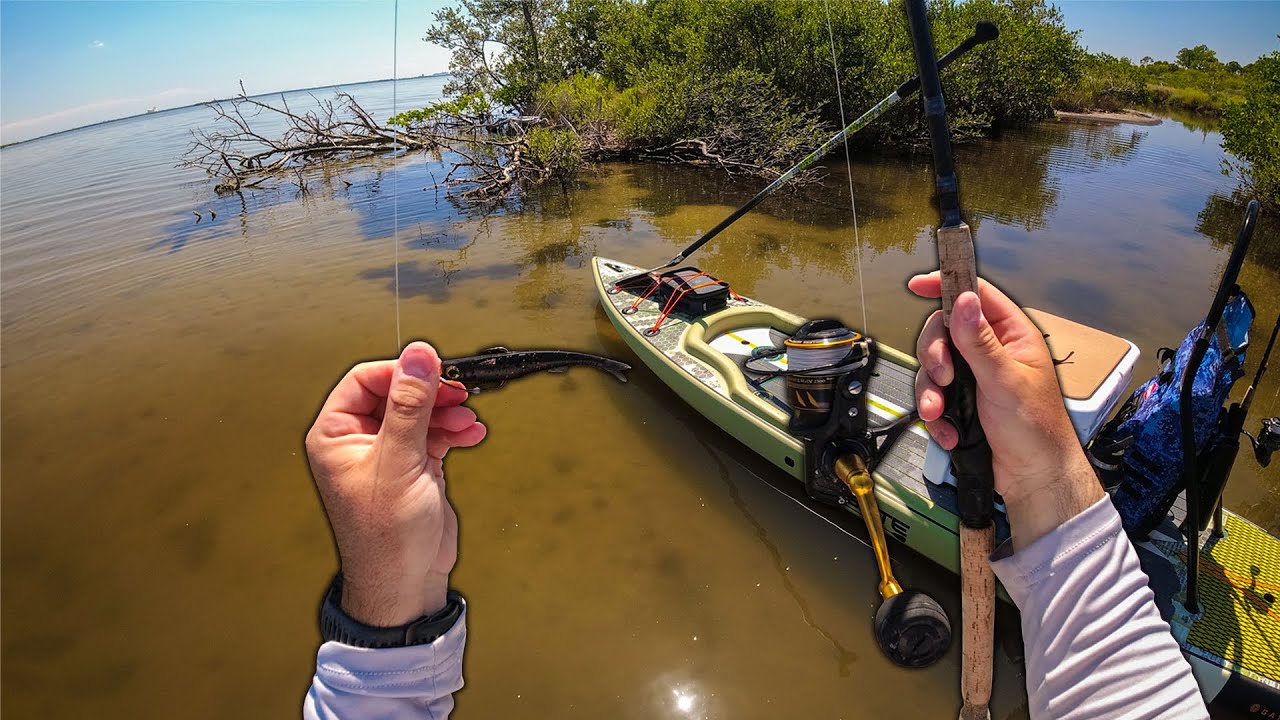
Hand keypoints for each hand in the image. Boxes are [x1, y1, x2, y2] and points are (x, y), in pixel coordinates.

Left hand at [305, 342, 486, 625]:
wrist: (406, 584)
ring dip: (446, 412)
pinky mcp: (413, 467)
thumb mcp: (398, 461)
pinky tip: (470, 434)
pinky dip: (453, 431)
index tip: (433, 369)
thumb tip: (417, 357)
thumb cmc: (385, 538)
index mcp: (335, 435)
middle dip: (430, 393)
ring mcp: (388, 454)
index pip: (365, 381)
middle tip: (457, 393)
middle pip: (396, 393)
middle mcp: (358, 441)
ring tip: (466, 421)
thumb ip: (409, 405)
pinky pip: (434, 434)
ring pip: (419, 412)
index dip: (401, 372)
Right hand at [909, 273, 1101, 547]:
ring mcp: (973, 377)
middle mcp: (990, 352)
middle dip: (934, 356)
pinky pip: (934, 397)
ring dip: (931, 393)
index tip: (916, 285)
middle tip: (943, 376)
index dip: (945, 285)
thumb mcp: (1006, 380)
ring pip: (933, 368)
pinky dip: (937, 417)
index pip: (976, 296)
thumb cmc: (1037, 429)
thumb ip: (980, 341)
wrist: (1033, 477)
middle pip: (943, 332)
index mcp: (1012, 335)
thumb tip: (963, 299)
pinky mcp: (961, 402)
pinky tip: (951, 433)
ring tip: (941, 415)